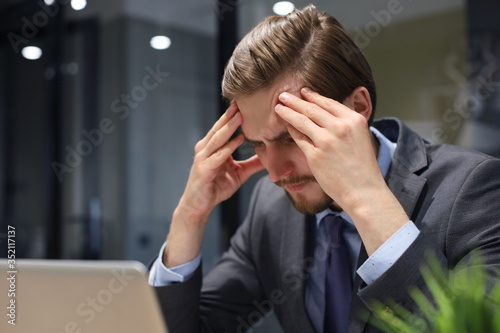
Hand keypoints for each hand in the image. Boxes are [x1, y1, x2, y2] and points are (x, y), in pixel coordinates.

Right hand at [178, 103, 263, 222]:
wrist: (198, 206)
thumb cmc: (215, 187)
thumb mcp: (239, 174)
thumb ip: (252, 164)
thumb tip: (270, 156)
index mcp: (212, 147)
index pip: (223, 128)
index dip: (233, 116)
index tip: (245, 103)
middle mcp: (205, 149)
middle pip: (219, 129)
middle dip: (230, 115)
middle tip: (242, 101)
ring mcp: (203, 158)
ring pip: (218, 139)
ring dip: (229, 127)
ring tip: (240, 115)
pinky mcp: (203, 170)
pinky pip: (218, 156)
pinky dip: (228, 148)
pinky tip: (238, 140)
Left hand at [274, 87, 381, 210]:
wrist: (364, 191)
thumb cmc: (363, 168)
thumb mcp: (361, 137)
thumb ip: (346, 124)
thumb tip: (327, 114)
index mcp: (354, 120)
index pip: (329, 103)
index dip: (313, 96)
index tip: (303, 91)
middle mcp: (340, 127)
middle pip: (312, 109)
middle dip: (295, 100)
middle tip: (283, 95)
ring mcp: (326, 141)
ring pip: (302, 120)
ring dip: (288, 111)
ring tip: (279, 107)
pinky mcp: (315, 155)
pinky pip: (299, 138)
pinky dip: (291, 129)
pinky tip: (286, 125)